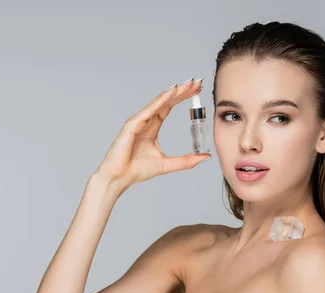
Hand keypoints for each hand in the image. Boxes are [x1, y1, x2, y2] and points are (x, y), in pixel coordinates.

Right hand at [95, 78, 210, 189]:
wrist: (119, 178)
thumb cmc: (137, 170)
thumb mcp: (167, 164)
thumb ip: (186, 160)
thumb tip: (205, 156)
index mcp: (152, 128)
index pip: (169, 107)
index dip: (182, 98)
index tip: (198, 90)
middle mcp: (145, 121)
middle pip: (166, 101)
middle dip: (182, 91)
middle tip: (197, 82)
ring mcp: (138, 122)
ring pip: (159, 102)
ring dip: (174, 92)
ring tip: (188, 84)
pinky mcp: (132, 125)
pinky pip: (149, 110)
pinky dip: (160, 100)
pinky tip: (171, 92)